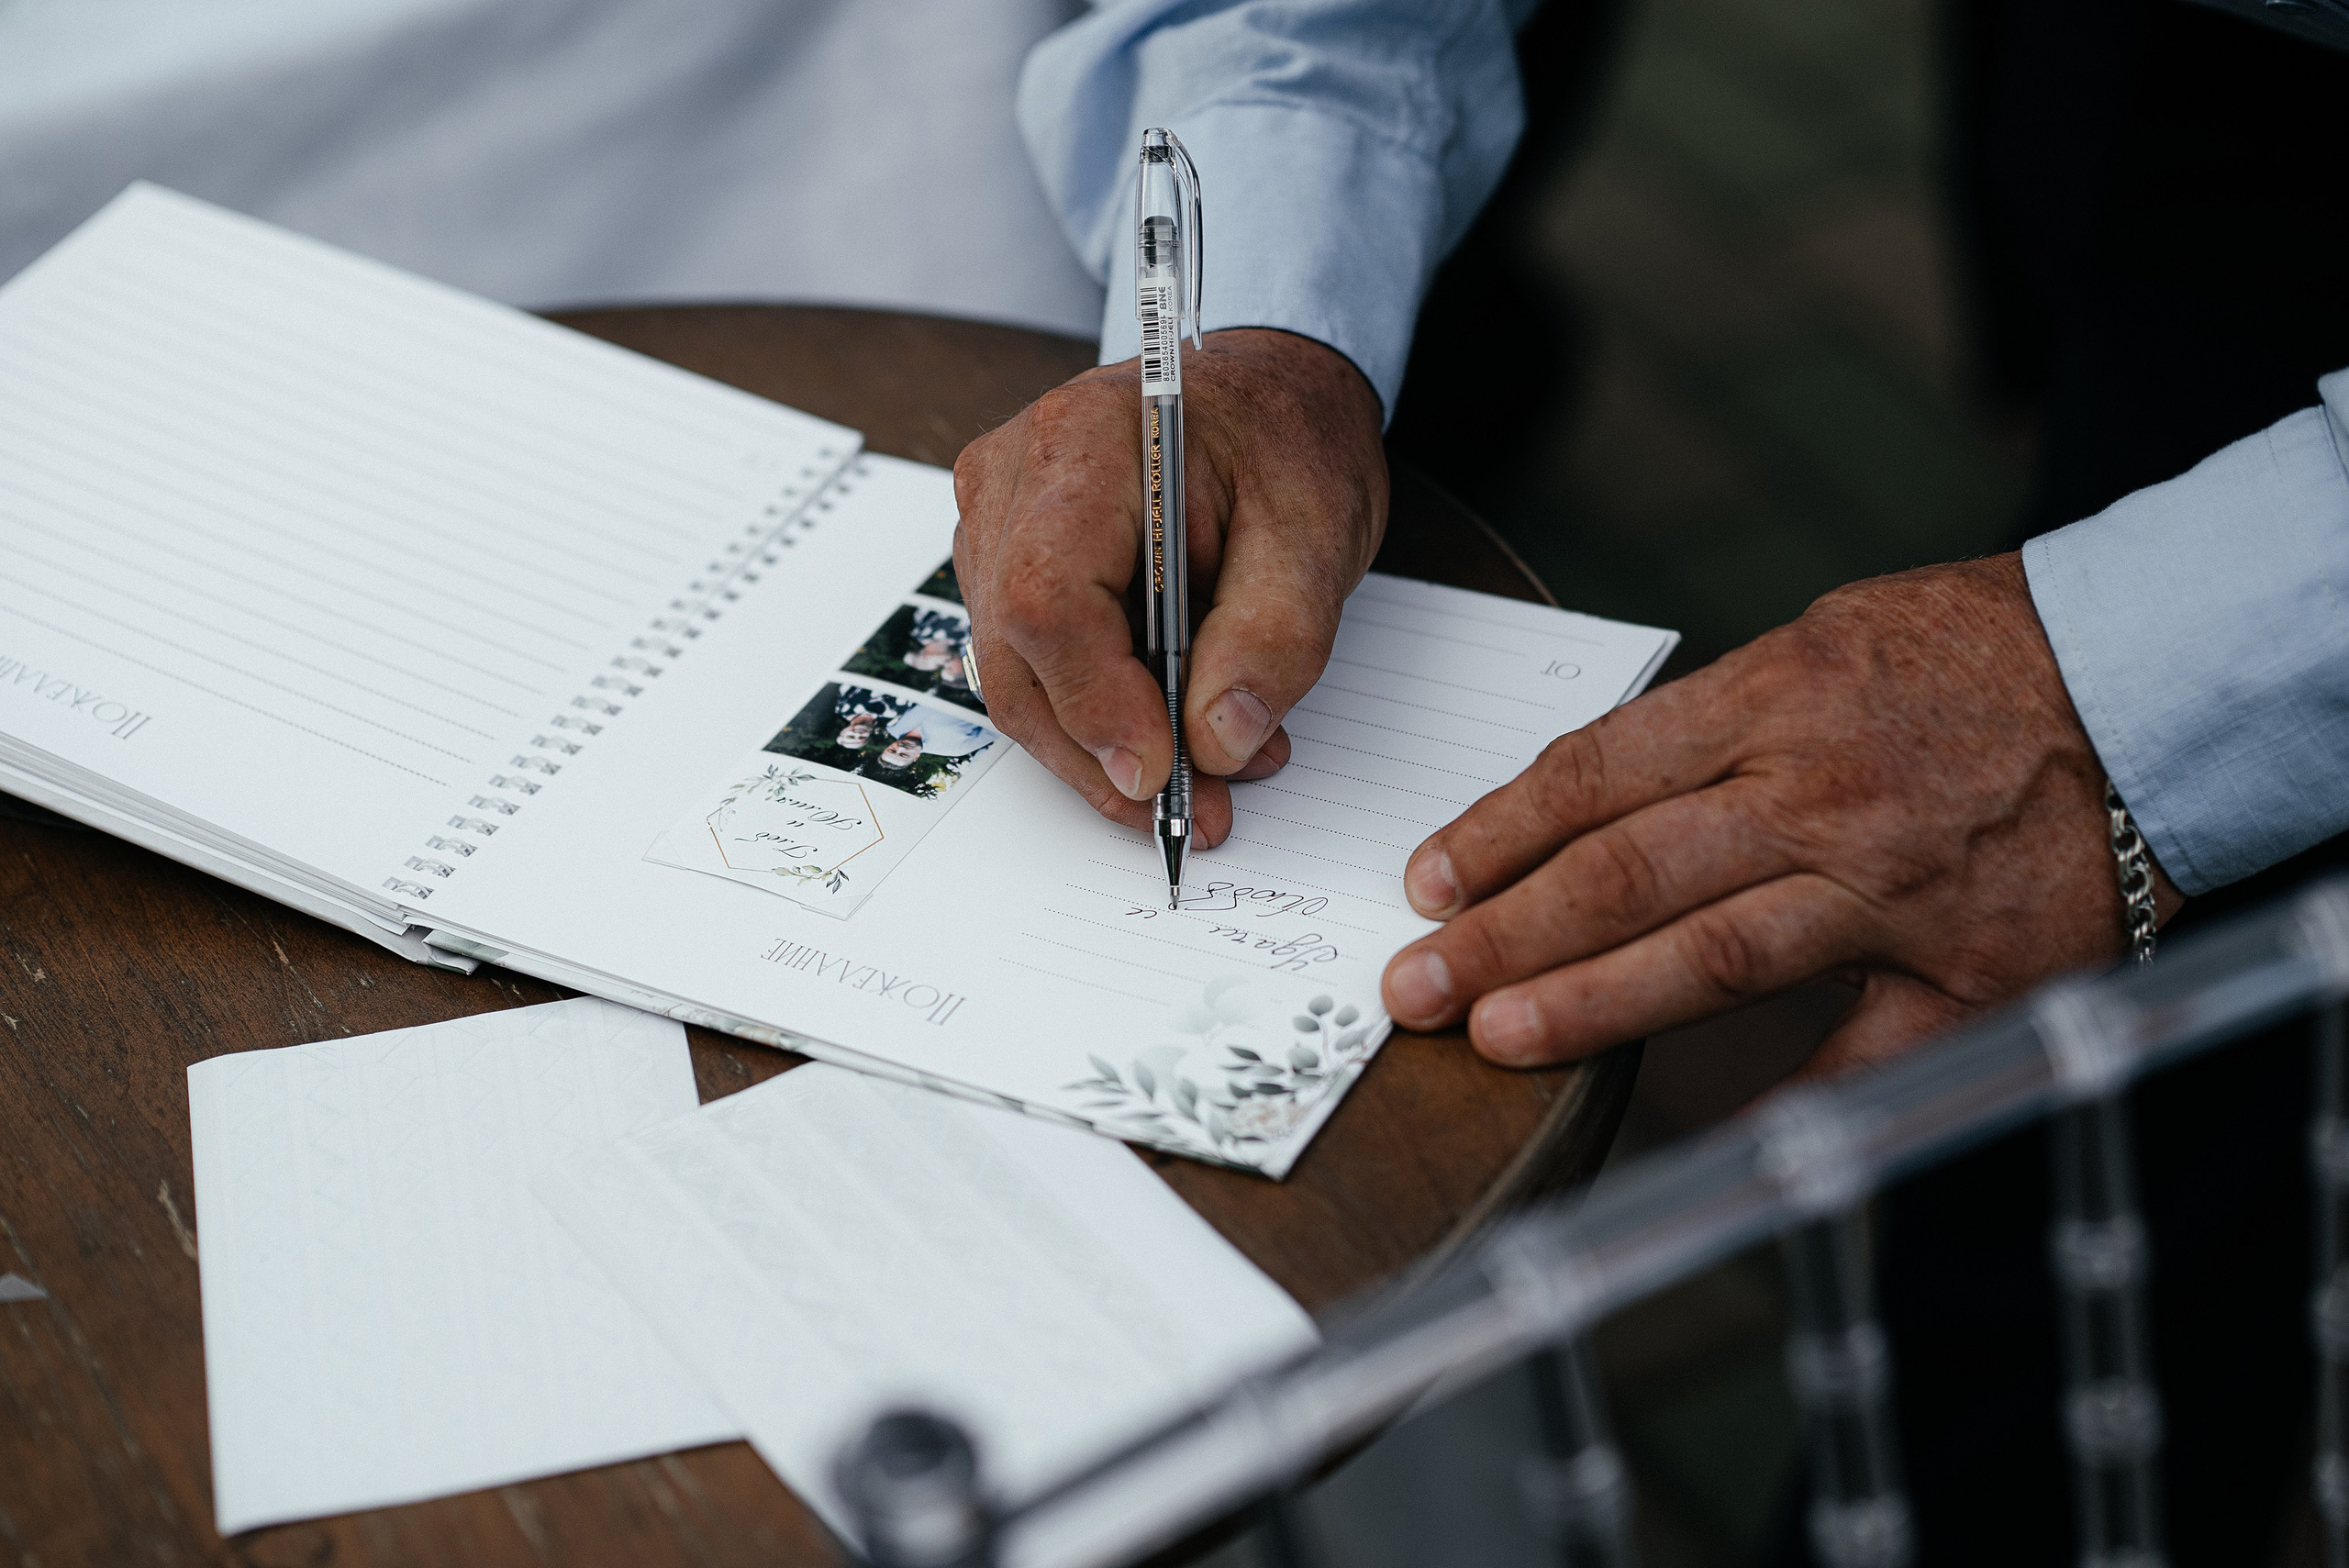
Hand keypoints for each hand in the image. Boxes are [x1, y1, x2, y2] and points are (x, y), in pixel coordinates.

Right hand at [952, 328, 1386, 843]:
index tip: (1164, 771)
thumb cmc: (1285, 440)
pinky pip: (1030, 667)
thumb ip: (1273, 638)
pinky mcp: (1006, 563)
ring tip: (1213, 770)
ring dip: (1105, 749)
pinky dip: (1099, 719)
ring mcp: (994, 522)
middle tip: (1200, 811)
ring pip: (1017, 678)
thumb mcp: (1316, 533)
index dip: (1097, 703)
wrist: (1266, 393)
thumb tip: (1217, 740)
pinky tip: (1174, 731)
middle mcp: (1011, 478)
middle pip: (1017, 657)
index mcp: (1082, 443)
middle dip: (1105, 754)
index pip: (1046, 599)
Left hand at [1379, 555, 2185, 1078]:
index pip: (1597, 774)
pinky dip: (1772, 1097)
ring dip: (1589, 1003)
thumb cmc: (1981, 648)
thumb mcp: (1829, 635)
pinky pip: (1854, 1054)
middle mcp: (1822, 795)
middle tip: (1412, 984)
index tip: (1426, 882)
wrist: (2160, 673)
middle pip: (1625, 873)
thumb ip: (1720, 718)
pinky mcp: (1974, 971)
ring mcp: (1895, 891)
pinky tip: (1683, 1130)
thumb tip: (1596, 791)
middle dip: (1501, 934)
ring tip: (1495, 1037)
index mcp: (1779, 698)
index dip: (1496, 833)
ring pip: (1710, 955)